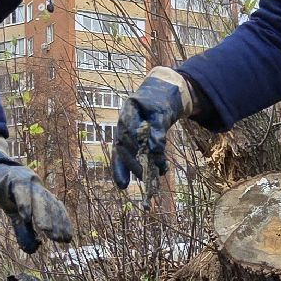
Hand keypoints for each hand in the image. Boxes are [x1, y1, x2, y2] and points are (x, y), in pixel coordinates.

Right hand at [0, 136, 72, 253]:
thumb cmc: (7, 194)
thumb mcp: (16, 215)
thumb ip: (24, 231)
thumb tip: (33, 250)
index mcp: (42, 196)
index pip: (56, 210)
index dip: (62, 224)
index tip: (67, 239)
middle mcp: (38, 189)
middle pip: (50, 205)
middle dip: (56, 222)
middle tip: (60, 238)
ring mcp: (26, 182)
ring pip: (37, 198)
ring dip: (42, 215)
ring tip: (46, 230)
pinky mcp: (13, 179)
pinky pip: (20, 191)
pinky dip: (23, 203)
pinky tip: (26, 216)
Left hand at [111, 68, 194, 202]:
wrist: (162, 94)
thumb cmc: (149, 119)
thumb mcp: (143, 138)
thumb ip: (139, 157)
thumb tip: (128, 184)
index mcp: (121, 130)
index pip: (117, 152)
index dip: (119, 168)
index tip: (123, 186)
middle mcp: (125, 121)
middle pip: (125, 144)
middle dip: (134, 162)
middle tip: (143, 177)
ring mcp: (139, 114)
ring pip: (138, 136)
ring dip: (146, 153)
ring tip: (156, 169)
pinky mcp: (155, 110)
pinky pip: (155, 126)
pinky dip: (157, 139)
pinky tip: (160, 151)